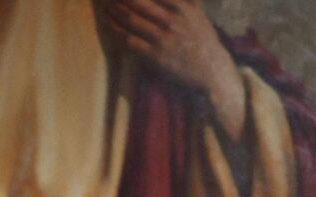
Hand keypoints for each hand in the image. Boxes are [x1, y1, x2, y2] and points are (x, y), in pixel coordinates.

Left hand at [97, 0, 246, 136]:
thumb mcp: (197, 13)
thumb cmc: (203, 40)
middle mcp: (171, 19)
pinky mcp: (154, 55)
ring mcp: (162, 37)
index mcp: (181, 6)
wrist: (211, 70)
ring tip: (104, 5)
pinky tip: (108, 23)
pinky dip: (116, 30)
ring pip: (130, 19)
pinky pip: (129, 40)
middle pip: (137, 1)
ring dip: (114, 10)